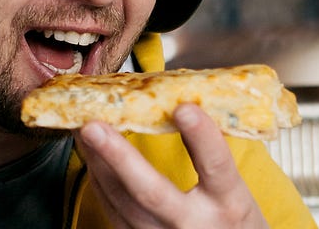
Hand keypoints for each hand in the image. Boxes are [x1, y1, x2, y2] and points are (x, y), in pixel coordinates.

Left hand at [74, 103, 268, 228]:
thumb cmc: (233, 221)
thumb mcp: (236, 191)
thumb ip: (211, 156)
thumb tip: (179, 103)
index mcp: (229, 203)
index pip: (216, 166)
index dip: (201, 137)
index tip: (184, 108)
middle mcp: (193, 224)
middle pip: (151, 193)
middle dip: (119, 158)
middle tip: (93, 127)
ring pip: (122, 203)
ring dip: (98, 164)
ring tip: (82, 131)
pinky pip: (113, 212)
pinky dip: (100, 182)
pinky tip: (92, 158)